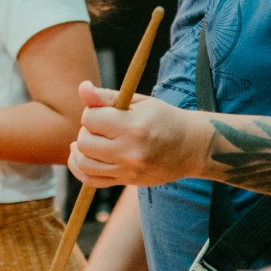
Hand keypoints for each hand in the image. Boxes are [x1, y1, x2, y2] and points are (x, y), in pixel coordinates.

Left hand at [68, 82, 210, 187]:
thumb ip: (107, 97)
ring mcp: (127, 170)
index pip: (90, 118)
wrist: (190, 147)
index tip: (104, 111)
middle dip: (86, 131)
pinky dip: (80, 168)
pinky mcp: (126, 181)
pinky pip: (90, 180)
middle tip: (101, 126)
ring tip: (91, 140)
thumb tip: (82, 88)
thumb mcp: (140, 102)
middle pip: (84, 142)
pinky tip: (83, 157)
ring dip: (81, 150)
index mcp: (133, 126)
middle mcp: (129, 151)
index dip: (92, 112)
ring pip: (83, 163)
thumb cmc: (164, 119)